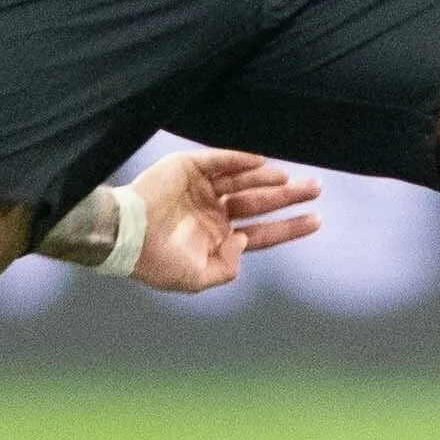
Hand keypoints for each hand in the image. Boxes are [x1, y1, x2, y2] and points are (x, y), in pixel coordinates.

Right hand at [129, 147, 324, 293]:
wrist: (123, 237)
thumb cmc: (155, 262)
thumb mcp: (194, 280)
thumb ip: (224, 269)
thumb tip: (243, 242)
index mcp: (217, 238)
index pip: (261, 232)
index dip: (289, 227)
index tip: (316, 220)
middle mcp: (213, 212)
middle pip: (259, 203)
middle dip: (288, 197)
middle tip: (316, 188)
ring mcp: (202, 190)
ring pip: (243, 181)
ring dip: (267, 178)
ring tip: (289, 178)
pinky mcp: (188, 169)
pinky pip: (220, 161)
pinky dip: (240, 160)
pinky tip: (262, 161)